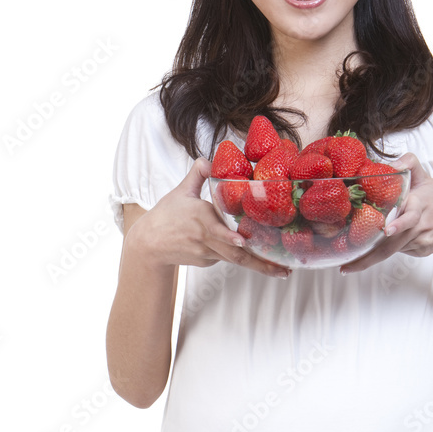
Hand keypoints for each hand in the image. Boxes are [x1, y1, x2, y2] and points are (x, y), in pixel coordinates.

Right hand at [128, 158, 290, 277]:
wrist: (148, 244)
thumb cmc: (166, 215)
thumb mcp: (181, 191)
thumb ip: (198, 174)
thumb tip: (211, 158)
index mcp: (199, 217)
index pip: (215, 229)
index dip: (228, 236)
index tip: (242, 241)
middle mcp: (205, 238)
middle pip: (234, 253)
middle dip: (260, 263)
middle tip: (283, 269)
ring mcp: (207, 253)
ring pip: (236, 261)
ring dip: (260, 267)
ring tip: (283, 272)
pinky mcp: (207, 262)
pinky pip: (228, 258)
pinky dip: (245, 259)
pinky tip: (265, 263)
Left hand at [340, 152, 432, 272]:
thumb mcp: (425, 178)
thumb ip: (409, 163)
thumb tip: (392, 164)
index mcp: (420, 205)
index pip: (410, 216)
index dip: (399, 224)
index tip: (388, 230)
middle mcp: (420, 226)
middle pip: (393, 244)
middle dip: (369, 257)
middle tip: (348, 266)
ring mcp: (420, 242)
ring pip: (392, 249)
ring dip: (371, 256)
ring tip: (350, 266)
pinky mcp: (420, 251)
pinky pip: (400, 250)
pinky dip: (391, 245)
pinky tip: (389, 240)